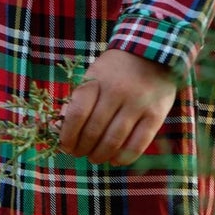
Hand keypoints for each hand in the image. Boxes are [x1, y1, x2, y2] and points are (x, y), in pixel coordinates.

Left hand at [57, 47, 177, 164]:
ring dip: (101, 154)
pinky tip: (115, 160)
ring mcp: (138, 105)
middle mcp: (117, 93)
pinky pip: (138, 143)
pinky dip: (124, 157)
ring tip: (94, 158)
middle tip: (79, 154)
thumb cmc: (115, 70)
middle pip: (95, 130)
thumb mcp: (93, 76)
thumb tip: (59, 127)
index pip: (77, 113)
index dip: (68, 135)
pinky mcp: (155, 115)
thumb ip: (78, 100)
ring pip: (114, 140)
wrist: (151, 54)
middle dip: (83, 148)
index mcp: (97, 81)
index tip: (65, 146)